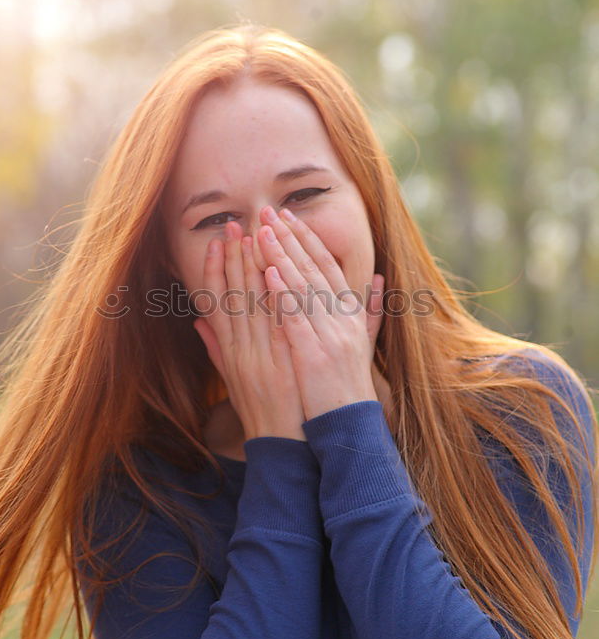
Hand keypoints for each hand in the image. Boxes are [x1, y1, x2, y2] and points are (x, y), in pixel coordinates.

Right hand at [192, 219, 306, 441]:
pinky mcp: (281, 365)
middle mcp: (240, 351)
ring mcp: (260, 357)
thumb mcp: (232, 380)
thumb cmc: (261, 413)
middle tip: (235, 225)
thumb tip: (198, 322)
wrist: (281, 448)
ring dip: (252, 269)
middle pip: (233, 297)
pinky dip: (276, 297)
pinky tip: (278, 273)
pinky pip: (277, 324)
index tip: (216, 243)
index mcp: (229, 353)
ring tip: (254, 238)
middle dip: (233, 258)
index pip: (216, 304)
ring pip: (253, 305)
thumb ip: (216, 348)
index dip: (213, 271)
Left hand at [258, 206, 392, 422]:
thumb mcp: (364, 343)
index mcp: (350, 315)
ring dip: (281, 256)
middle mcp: (342, 320)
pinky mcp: (314, 354)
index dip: (308, 239)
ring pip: (302, 287)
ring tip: (261, 232)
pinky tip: (268, 273)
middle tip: (268, 212)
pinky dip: (283, 294)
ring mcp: (329, 336)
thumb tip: (378, 277)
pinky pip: (296, 318)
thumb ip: (369, 309)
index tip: (289, 217)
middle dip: (289, 238)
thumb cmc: (348, 386)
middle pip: (313, 269)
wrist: (348, 427)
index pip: (328, 266)